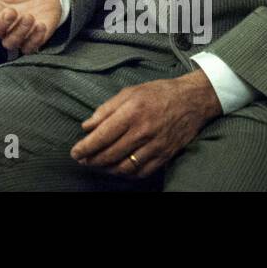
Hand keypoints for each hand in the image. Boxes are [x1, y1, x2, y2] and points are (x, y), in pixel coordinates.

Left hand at [70, 69, 221, 177]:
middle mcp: (143, 131)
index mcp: (132, 112)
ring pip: (125, 166)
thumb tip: (86, 126)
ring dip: (107, 169)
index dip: (86, 147)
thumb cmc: (157, 93)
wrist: (192, 100)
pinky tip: (117, 169)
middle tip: (82, 160)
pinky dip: (126, 174)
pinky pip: (142, 171)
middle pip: (111, 154)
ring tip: (97, 165)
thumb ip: (105, 110)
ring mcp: (156, 145)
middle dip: (92, 160)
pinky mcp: (165, 155)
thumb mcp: (129, 92)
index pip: (102, 135)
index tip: (74, 152)